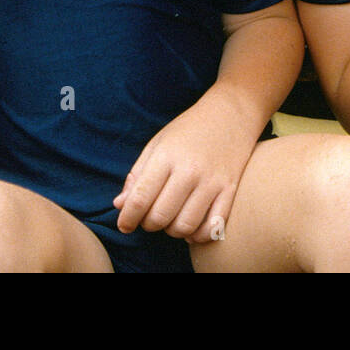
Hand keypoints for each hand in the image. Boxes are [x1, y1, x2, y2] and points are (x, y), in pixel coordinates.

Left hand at [113, 89, 257, 243]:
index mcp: (166, 157)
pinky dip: (199, 235)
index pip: (139, 200)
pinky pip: (212, 227)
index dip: (127, 219)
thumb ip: (137, 175)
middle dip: (149, 224)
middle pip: (160, 217)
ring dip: (173, 231)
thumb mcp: (157, 144)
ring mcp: (212, 182)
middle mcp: (189, 170)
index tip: (125, 225)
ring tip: (172, 218)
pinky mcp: (231, 190)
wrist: (230, 114)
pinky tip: (193, 225)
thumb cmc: (189, 130)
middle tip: (151, 216)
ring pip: (185, 227)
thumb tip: (119, 205)